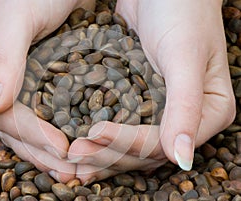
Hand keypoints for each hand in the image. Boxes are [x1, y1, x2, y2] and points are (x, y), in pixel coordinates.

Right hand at [0, 0, 94, 182]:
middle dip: (39, 150)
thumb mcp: (17, 17)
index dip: (30, 133)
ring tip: (69, 169)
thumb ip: (2, 58)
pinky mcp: (34, 81)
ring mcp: (12, 81)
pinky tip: (68, 145)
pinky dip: (52, 132)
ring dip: (45, 150)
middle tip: (69, 171)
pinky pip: (39, 112)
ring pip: (23, 125)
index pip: (0, 111)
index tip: (61, 148)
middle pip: (10, 125)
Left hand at [69, 0, 235, 182]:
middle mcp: (186, 117)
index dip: (130, 143)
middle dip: (109, 152)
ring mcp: (161, 111)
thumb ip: (186, 106)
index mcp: (209, 111)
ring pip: (130, 144)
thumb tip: (182, 159)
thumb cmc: (182, 10)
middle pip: (146, 149)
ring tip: (72, 155)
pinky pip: (120, 123)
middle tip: (75, 152)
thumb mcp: (185, 56)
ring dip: (101, 151)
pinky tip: (79, 140)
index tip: (96, 133)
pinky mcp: (140, 101)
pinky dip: (100, 135)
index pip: (165, 141)